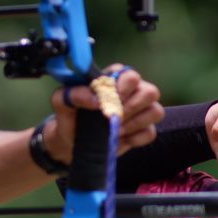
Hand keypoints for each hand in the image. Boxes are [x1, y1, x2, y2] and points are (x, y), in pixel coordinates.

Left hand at [45, 65, 163, 163]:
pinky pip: (151, 132)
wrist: (71, 142)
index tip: (109, 99)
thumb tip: (96, 100)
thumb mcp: (62, 102)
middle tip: (113, 117)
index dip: (123, 87)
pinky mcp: (143, 130)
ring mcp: (141, 111)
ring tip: (114, 129)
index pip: (130, 74)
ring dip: (134, 123)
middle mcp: (132, 91)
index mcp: (114, 79)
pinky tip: (120, 138)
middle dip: (131, 107)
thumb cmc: (69, 116)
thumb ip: (74, 93)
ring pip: (156, 111)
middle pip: (151, 91)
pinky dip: (135, 138)